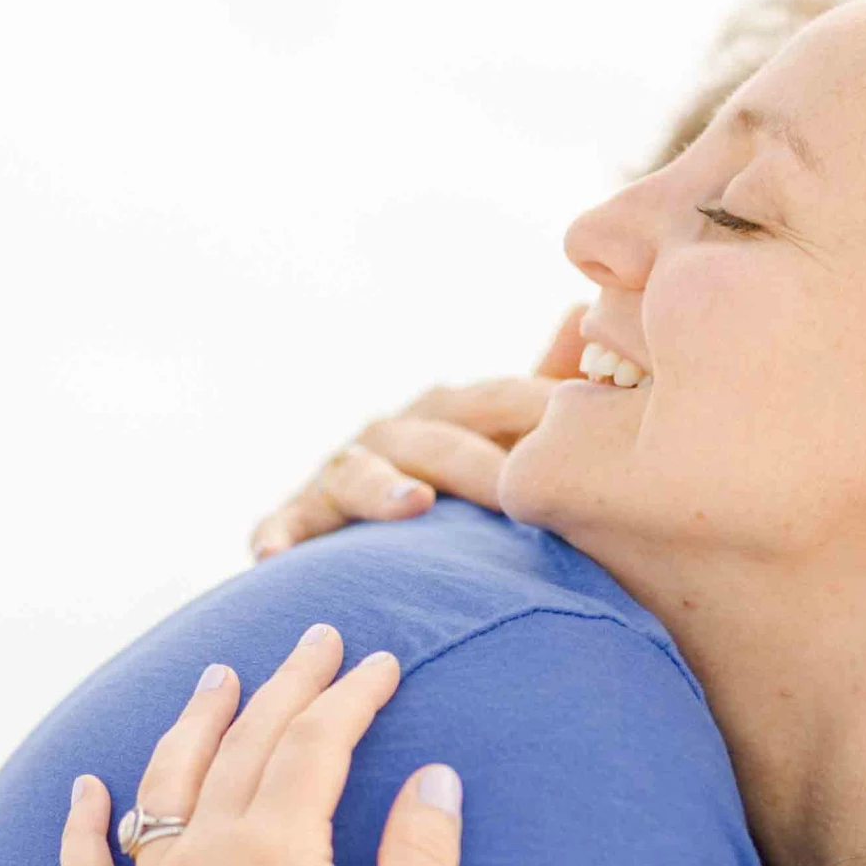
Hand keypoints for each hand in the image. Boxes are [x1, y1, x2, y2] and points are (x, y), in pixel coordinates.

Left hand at [61, 630, 464, 865]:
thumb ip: (420, 862)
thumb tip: (438, 777)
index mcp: (277, 850)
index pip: (316, 744)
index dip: (352, 695)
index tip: (382, 660)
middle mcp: (204, 857)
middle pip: (243, 745)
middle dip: (284, 685)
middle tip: (313, 640)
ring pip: (163, 785)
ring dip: (191, 724)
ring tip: (214, 679)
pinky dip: (83, 826)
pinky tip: (83, 791)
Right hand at [250, 312, 585, 559]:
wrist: (369, 541)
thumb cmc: (452, 483)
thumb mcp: (497, 435)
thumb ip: (538, 385)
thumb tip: (577, 309)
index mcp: (448, 412)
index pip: (501, 402)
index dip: (543, 410)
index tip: (589, 425)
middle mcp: (392, 433)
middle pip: (436, 442)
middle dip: (478, 465)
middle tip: (520, 492)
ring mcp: (341, 473)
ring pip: (358, 475)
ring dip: (382, 489)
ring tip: (413, 504)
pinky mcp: (297, 520)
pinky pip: (284, 526)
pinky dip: (275, 536)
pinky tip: (275, 556)